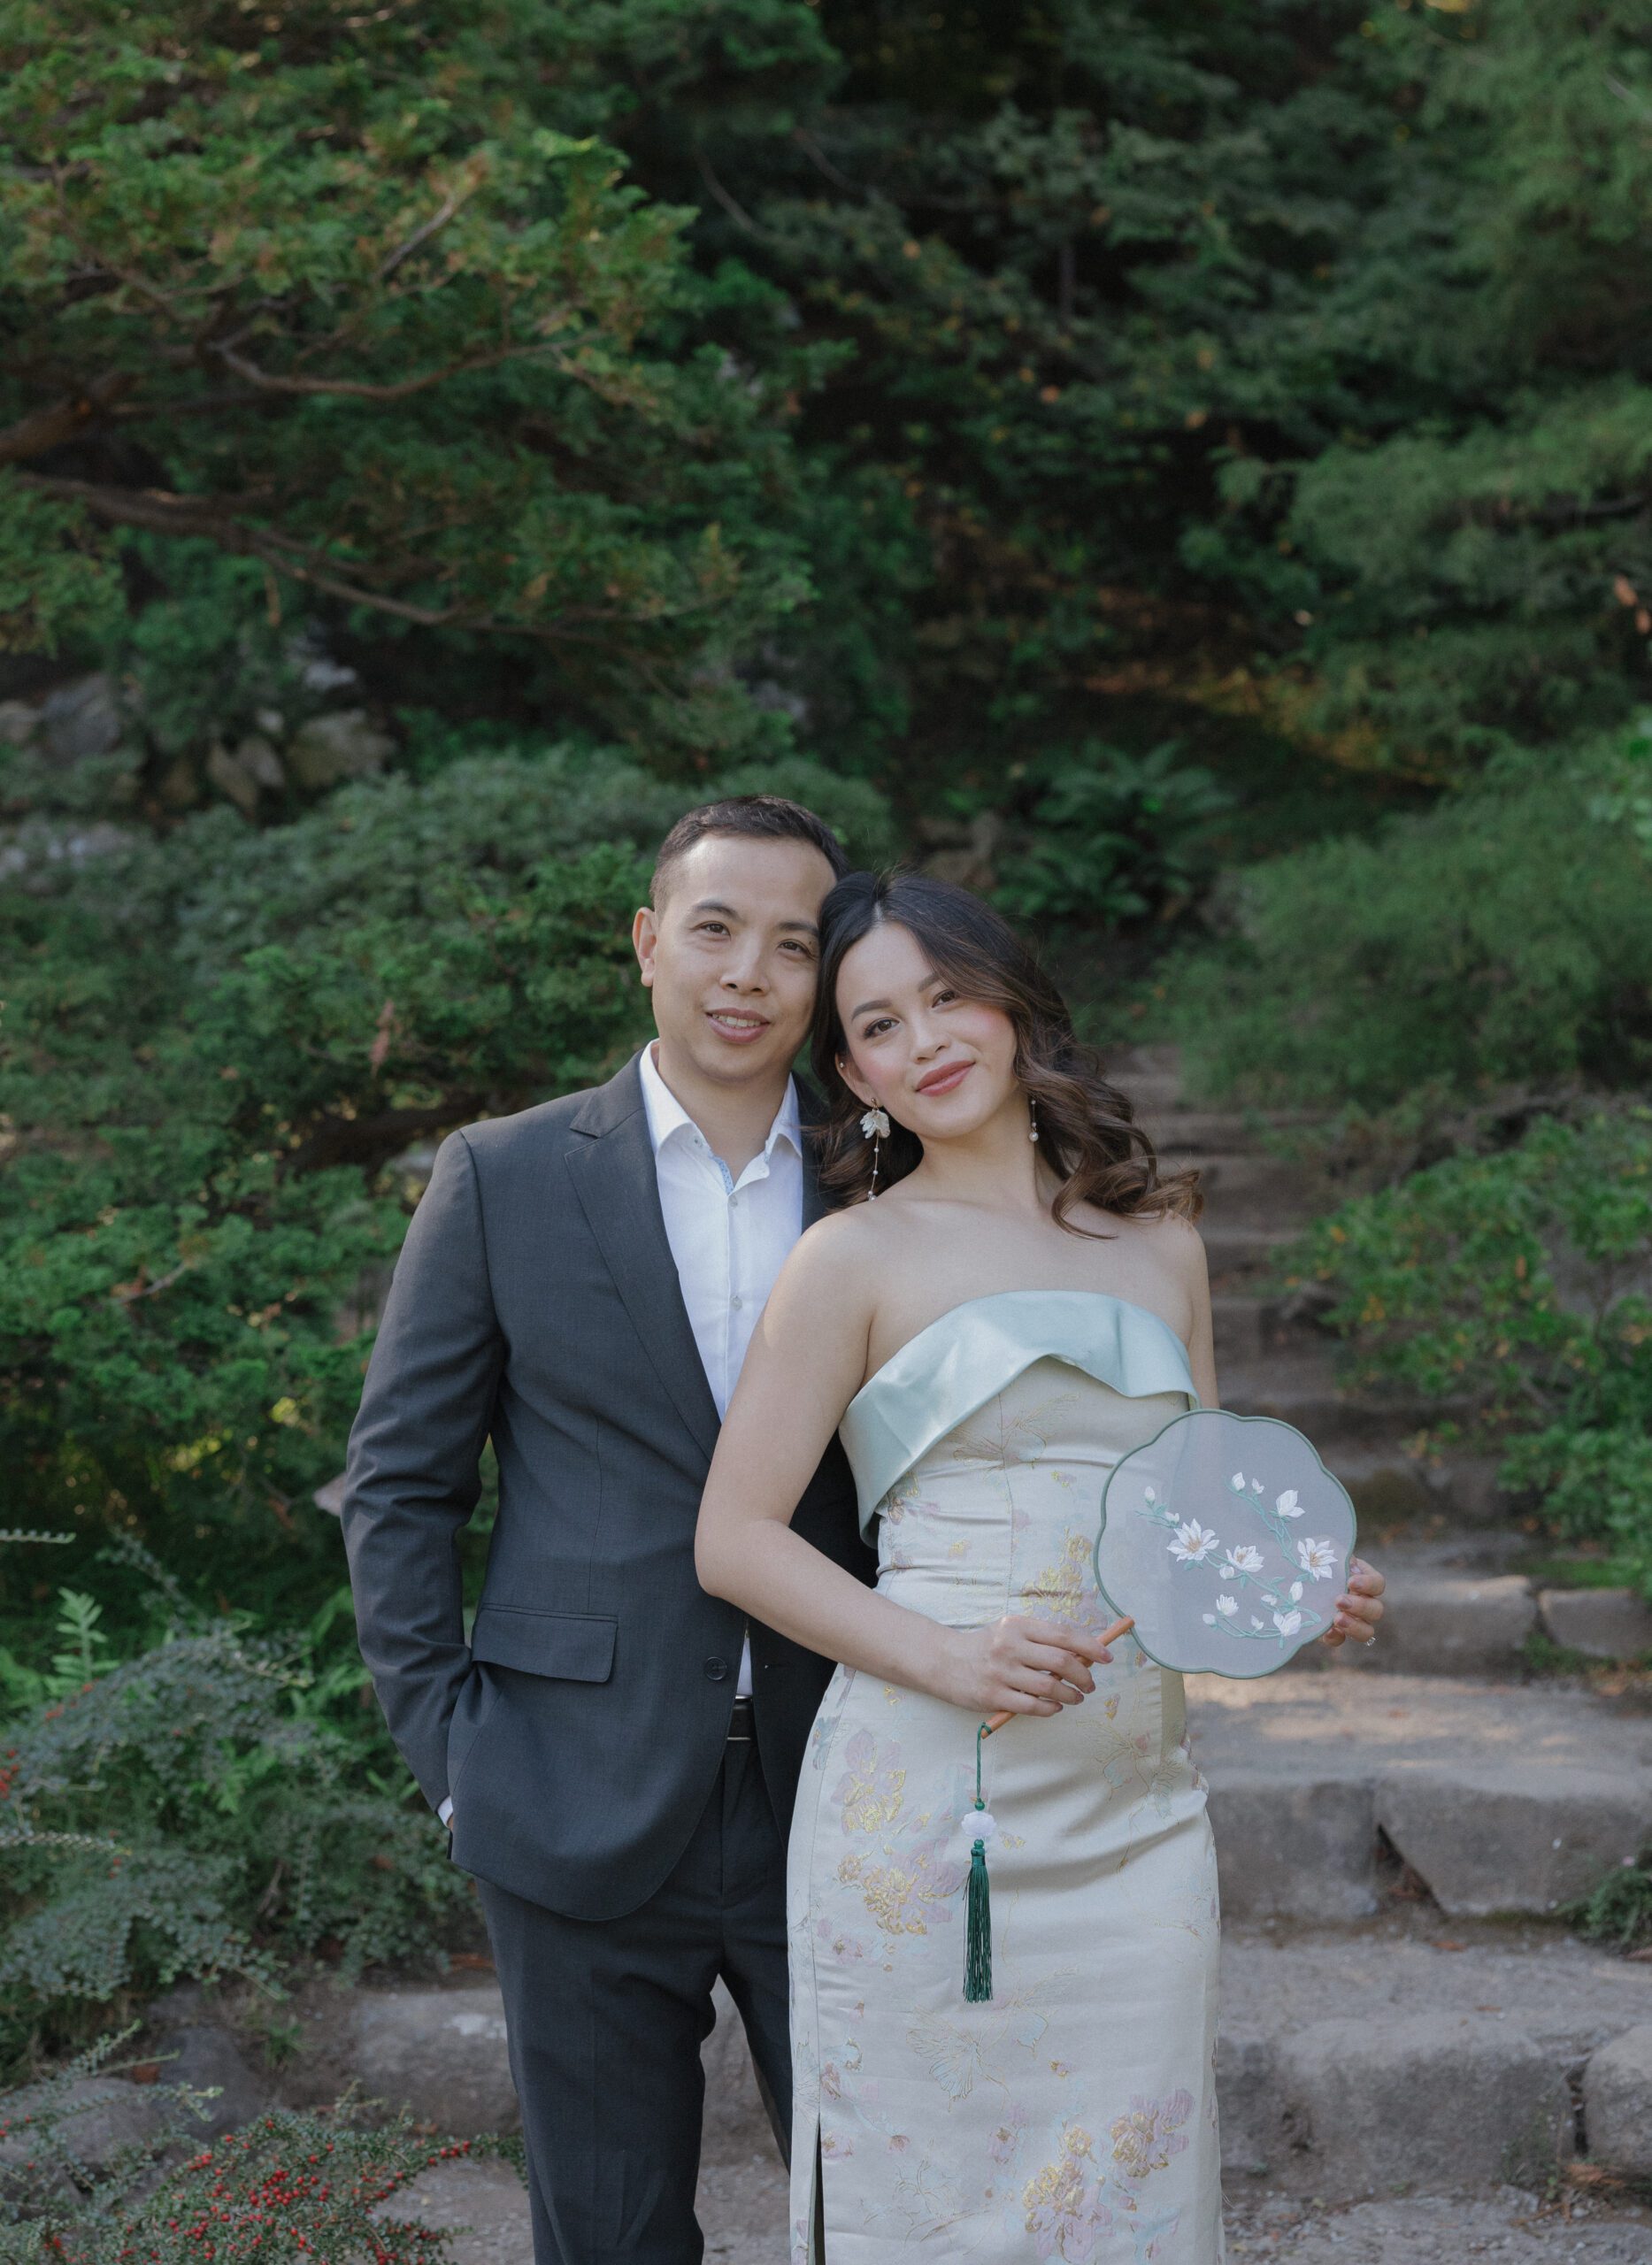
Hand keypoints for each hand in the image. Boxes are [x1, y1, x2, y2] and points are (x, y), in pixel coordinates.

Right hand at [931, 1616, 1114, 1716]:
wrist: (945, 1661)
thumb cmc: (987, 1646)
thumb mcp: (1011, 1632)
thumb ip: (1041, 1640)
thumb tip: (1082, 1655)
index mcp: (1017, 1625)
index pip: (1063, 1634)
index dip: (1090, 1646)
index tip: (1106, 1657)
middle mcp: (1009, 1646)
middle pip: (1061, 1662)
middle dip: (1084, 1676)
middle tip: (1090, 1684)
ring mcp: (1001, 1672)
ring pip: (1049, 1687)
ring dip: (1071, 1695)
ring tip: (1076, 1697)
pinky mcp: (993, 1696)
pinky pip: (1032, 1707)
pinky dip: (1051, 1709)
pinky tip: (1056, 1707)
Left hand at [1321, 1555, 1384, 1648]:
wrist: (1299, 1578)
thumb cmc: (1317, 1562)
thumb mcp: (1326, 1556)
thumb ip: (1337, 1557)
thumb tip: (1349, 1563)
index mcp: (1364, 1581)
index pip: (1378, 1583)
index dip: (1368, 1584)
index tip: (1350, 1581)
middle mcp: (1364, 1603)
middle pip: (1376, 1610)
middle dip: (1360, 1606)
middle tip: (1339, 1601)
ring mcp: (1353, 1620)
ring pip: (1367, 1631)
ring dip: (1354, 1626)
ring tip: (1337, 1618)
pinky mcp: (1335, 1633)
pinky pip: (1340, 1640)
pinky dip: (1335, 1637)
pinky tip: (1326, 1631)